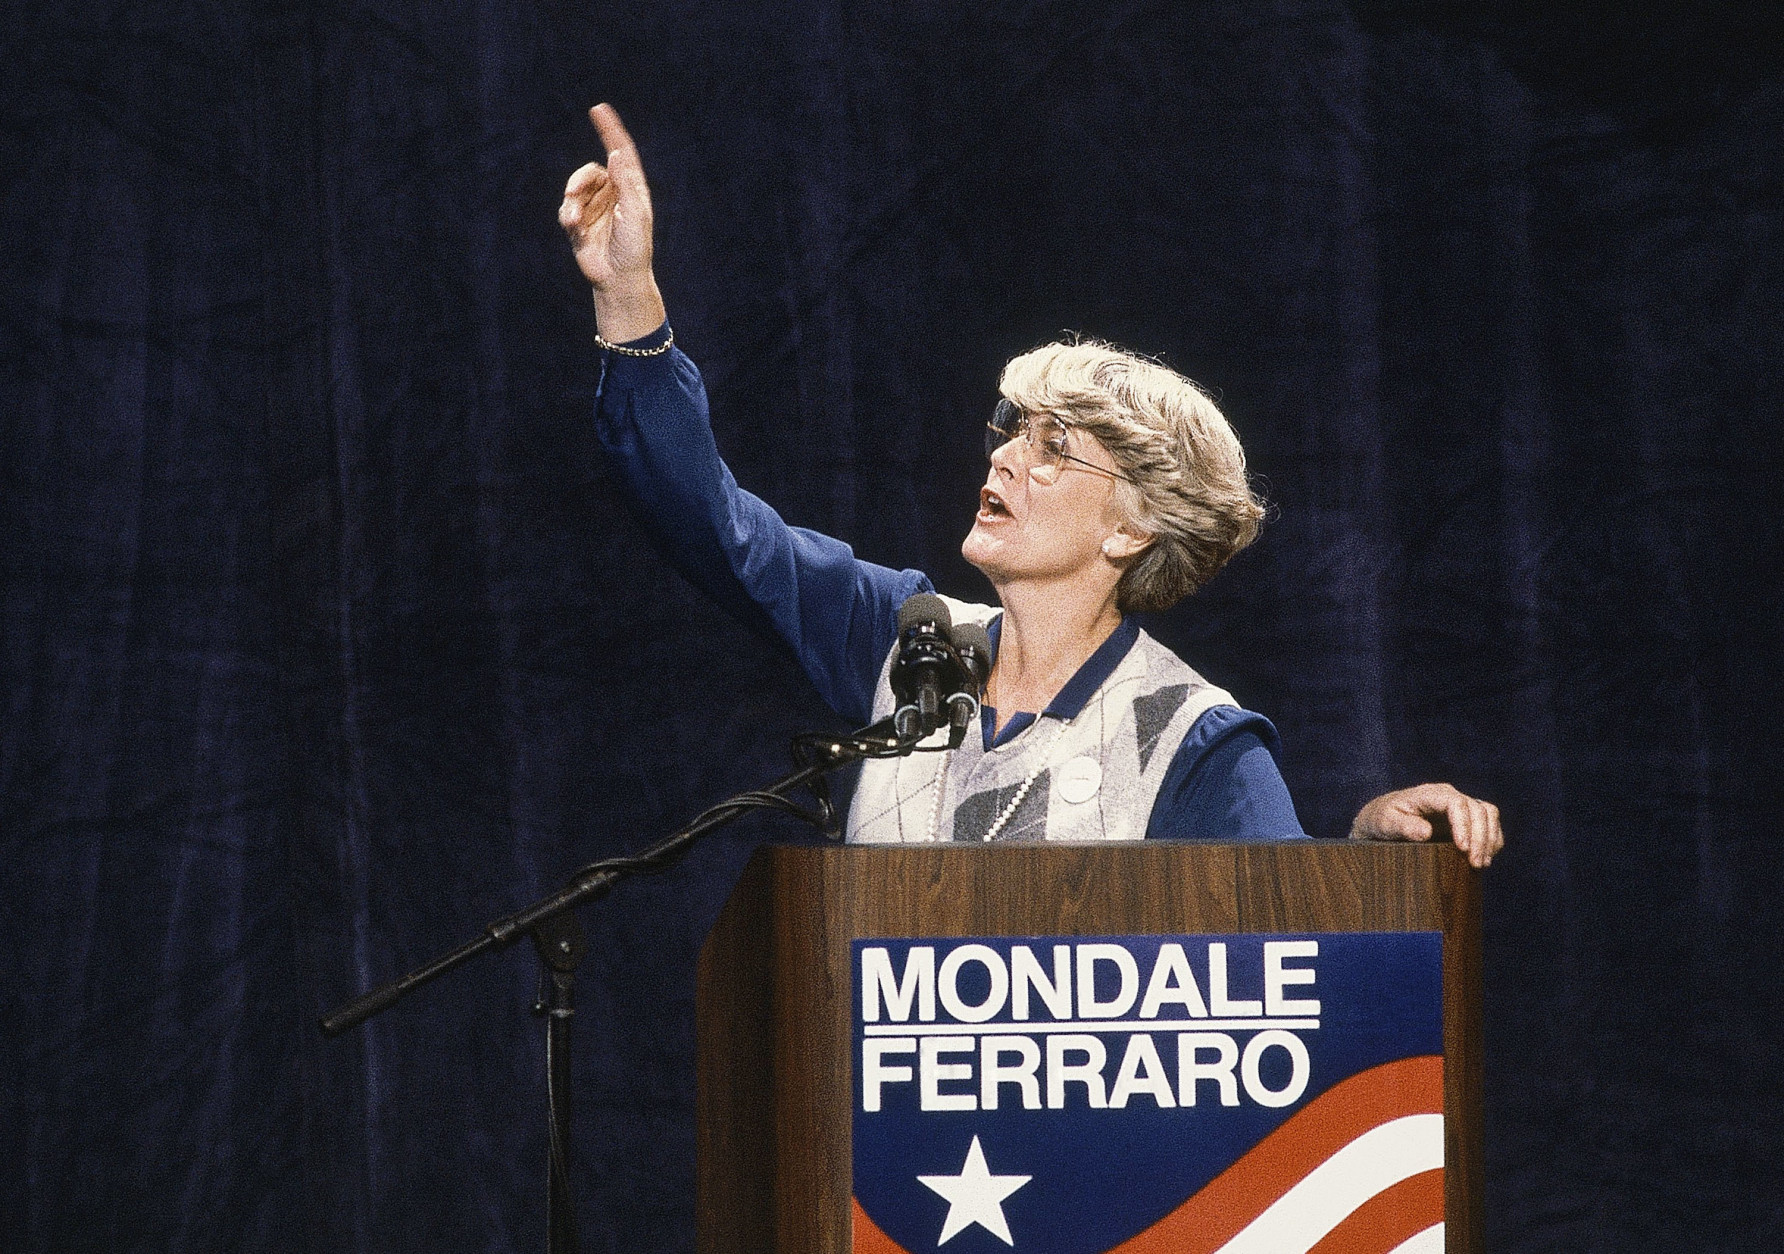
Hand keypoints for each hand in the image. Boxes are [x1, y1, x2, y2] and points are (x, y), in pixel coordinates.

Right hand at [560, 103, 665, 342]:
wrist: (619, 280)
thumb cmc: (634, 249)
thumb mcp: (635, 215)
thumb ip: (625, 184)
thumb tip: (616, 154)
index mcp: (631, 189)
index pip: (620, 153)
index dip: (610, 130)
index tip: (598, 109)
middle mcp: (613, 194)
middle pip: (590, 171)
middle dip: (579, 180)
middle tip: (572, 193)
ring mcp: (595, 208)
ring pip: (575, 189)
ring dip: (571, 201)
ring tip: (573, 220)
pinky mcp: (580, 223)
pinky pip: (566, 208)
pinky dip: (567, 214)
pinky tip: (572, 226)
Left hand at [1350, 783, 1502, 868]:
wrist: (1385, 819)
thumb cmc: (1383, 819)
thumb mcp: (1385, 822)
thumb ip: (1403, 825)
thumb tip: (1425, 832)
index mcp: (1430, 793)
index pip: (1456, 803)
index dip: (1463, 825)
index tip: (1462, 849)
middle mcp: (1449, 795)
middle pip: (1477, 809)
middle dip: (1480, 837)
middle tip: (1475, 864)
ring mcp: (1460, 805)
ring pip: (1488, 814)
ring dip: (1490, 839)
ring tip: (1481, 864)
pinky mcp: (1467, 818)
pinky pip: (1489, 823)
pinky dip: (1492, 840)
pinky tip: (1485, 858)